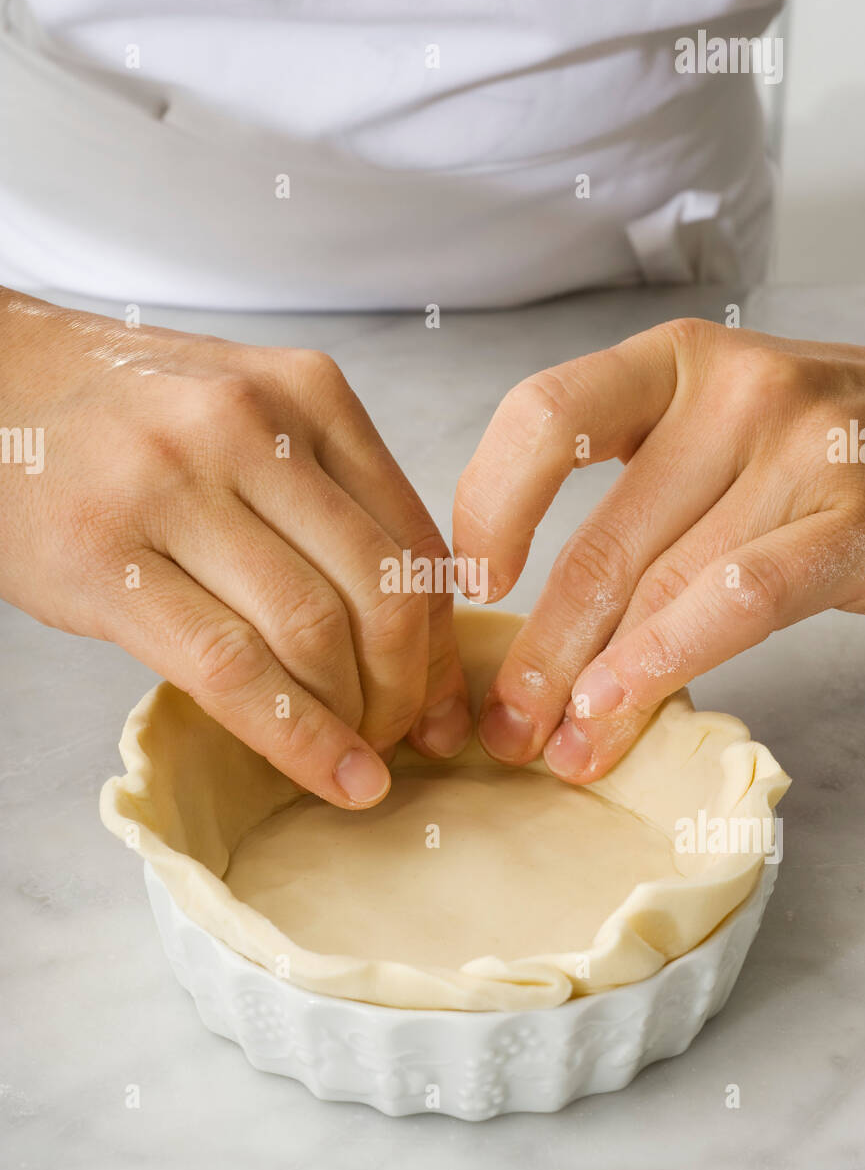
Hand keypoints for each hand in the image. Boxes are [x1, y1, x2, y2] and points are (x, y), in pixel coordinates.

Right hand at [0, 290, 468, 805]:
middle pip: (380, 589)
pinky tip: (328, 775)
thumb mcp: (249, 420)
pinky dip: (294, 735)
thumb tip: (413, 628)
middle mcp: (252, 426)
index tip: (449, 707)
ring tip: (356, 757)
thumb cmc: (129, 421)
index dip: (444, 644)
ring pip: (313, 631)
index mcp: (307, 393)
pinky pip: (229, 666)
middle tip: (402, 739)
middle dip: (409, 690)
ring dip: (354, 717)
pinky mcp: (110, 557)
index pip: (414, 540)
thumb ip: (327, 499)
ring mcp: (177, 486)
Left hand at [454, 318, 864, 781]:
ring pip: (661, 587)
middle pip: (601, 539)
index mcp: (673, 361)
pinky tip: (619, 709)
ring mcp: (801, 449)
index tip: (470, 586)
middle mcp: (734, 390)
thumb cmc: (804, 451)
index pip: (545, 415)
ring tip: (561, 747)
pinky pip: (738, 601)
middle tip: (507, 726)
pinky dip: (666, 661)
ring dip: (594, 685)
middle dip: (541, 651)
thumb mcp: (709, 432)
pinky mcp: (853, 519)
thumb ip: (631, 499)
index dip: (489, 506)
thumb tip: (539, 638)